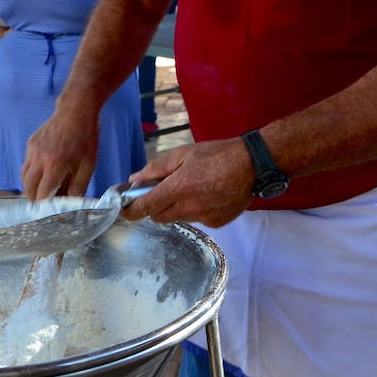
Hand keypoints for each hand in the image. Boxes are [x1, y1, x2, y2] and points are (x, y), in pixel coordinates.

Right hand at [21, 106, 100, 200]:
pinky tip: (42, 174)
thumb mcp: (88, 165)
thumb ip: (78, 186)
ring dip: (30, 187)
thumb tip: (70, 202)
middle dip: (34, 199)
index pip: (42, 194)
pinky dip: (31, 173)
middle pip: (28, 187)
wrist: (75, 112)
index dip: (45, 205)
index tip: (50, 211)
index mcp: (54, 165)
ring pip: (24, 176)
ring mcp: (32, 150)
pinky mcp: (30, 144)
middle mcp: (39, 159)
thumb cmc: (85, 139)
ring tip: (41, 191)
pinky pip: (26, 164)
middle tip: (43, 204)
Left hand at [121, 139, 253, 227]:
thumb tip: (134, 179)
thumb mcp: (183, 153)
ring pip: (178, 218)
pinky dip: (194, 211)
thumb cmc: (217, 154)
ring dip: (175, 208)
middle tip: (161, 191)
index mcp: (178, 188)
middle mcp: (189, 207)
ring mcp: (203, 217)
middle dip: (155, 207)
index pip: (145, 207)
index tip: (124, 210)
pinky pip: (196, 220)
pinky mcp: (216, 223)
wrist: (252, 165)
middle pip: (159, 217)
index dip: (131, 211)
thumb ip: (156, 168)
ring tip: (191, 189)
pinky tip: (206, 196)